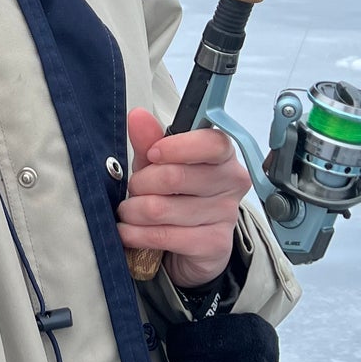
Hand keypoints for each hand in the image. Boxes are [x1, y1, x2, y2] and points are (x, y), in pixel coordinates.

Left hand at [116, 106, 250, 288]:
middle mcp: (231, 182)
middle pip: (175, 177)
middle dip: (140, 183)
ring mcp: (226, 215)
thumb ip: (149, 140)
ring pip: (161, 208)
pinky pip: (164, 236)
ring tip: (129, 211)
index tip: (153, 153)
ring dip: (133, 210)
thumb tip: (138, 117)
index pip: (211, 143)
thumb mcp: (159, 164)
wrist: (190, 244)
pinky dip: (136, 233)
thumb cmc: (176, 195)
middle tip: (132, 188)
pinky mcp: (215, 244)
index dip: (176, 148)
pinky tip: (129, 231)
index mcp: (223, 155)